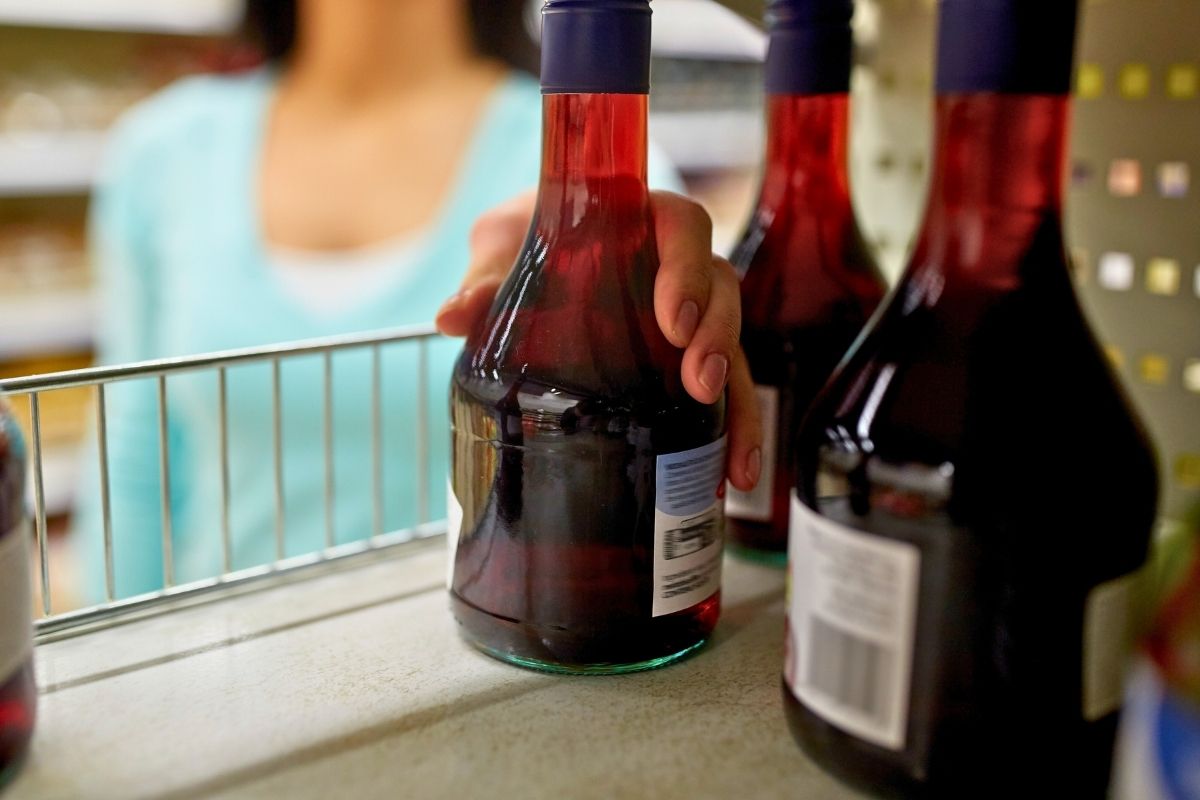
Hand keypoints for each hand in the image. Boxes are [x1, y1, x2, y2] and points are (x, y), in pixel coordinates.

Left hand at [437, 190, 761, 491]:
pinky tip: (734, 476)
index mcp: (636, 222)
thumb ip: (485, 279)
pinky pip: (724, 389)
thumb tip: (451, 318)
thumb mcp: (499, 247)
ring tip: (733, 457)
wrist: (523, 260)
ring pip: (732, 344)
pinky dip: (732, 433)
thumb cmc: (521, 240)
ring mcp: (685, 315)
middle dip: (718, 340)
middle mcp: (673, 266)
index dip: (686, 268)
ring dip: (737, 401)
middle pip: (720, 289)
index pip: (681, 226)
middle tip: (699, 385)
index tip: (674, 318)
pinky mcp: (682, 360)